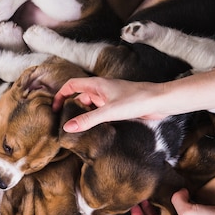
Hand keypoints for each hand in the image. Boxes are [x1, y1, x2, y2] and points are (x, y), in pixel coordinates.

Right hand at [53, 77, 167, 131]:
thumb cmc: (136, 100)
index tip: (55, 108)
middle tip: (64, 123)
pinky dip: (96, 118)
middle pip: (80, 96)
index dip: (61, 94)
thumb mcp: (109, 112)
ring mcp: (111, 98)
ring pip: (92, 105)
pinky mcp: (119, 106)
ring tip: (77, 129)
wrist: (160, 101)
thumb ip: (88, 120)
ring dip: (84, 114)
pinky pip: (102, 111)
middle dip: (72, 108)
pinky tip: (95, 129)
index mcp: (97, 85)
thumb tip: (67, 128)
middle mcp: (102, 89)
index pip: (72, 85)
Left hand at [131, 189, 214, 214]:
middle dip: (148, 209)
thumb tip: (177, 192)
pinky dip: (179, 197)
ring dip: (163, 201)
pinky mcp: (199, 212)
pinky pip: (184, 204)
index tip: (133, 206)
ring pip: (170, 211)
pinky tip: (179, 187)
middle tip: (143, 194)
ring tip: (157, 188)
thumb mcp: (188, 212)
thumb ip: (176, 200)